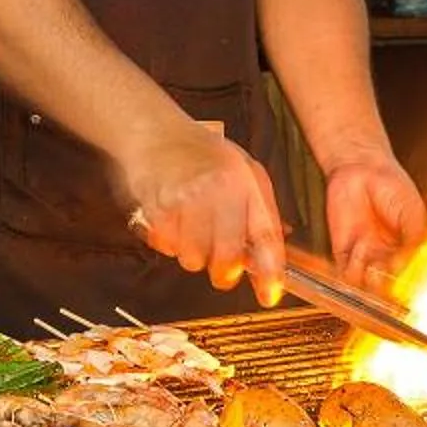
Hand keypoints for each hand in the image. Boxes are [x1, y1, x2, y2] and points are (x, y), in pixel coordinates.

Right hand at [116, 120, 288, 302]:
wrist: (153, 132)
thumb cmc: (202, 152)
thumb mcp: (245, 169)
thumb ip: (261, 210)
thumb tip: (272, 255)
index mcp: (243, 182)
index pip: (265, 236)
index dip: (269, 272)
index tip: (269, 294)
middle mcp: (215, 192)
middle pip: (226, 259)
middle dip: (224, 271)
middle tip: (220, 264)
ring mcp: (183, 202)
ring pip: (193, 260)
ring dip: (194, 254)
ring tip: (192, 229)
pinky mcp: (155, 211)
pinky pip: (167, 249)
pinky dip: (169, 243)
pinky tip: (173, 220)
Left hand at [322, 146, 426, 288]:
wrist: (360, 168)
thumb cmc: (390, 184)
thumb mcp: (413, 211)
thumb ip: (416, 238)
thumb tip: (422, 260)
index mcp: (408, 248)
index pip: (411, 273)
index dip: (411, 279)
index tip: (411, 275)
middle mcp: (387, 255)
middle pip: (389, 283)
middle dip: (390, 283)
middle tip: (391, 271)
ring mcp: (366, 255)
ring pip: (368, 283)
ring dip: (371, 279)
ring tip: (374, 263)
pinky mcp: (344, 251)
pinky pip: (346, 272)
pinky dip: (351, 270)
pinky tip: (359, 250)